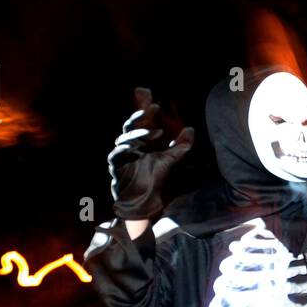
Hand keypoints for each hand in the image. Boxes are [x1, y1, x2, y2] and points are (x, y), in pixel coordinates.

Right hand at [107, 102, 194, 219]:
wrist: (144, 202)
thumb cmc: (154, 179)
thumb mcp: (170, 160)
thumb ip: (179, 146)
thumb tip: (190, 129)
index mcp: (141, 142)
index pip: (141, 123)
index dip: (145, 112)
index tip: (156, 105)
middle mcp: (130, 147)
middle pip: (130, 128)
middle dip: (140, 118)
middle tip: (154, 110)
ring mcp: (122, 157)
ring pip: (124, 140)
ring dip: (138, 134)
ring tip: (155, 132)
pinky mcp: (116, 169)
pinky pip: (116, 156)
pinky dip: (123, 150)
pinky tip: (132, 147)